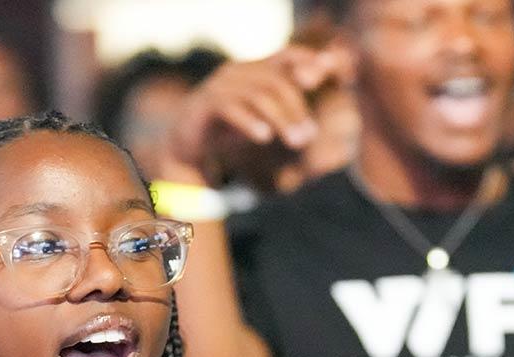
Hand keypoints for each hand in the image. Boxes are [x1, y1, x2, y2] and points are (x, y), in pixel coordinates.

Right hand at [166, 45, 351, 176]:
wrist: (184, 144)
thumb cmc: (227, 128)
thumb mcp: (260, 117)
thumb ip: (287, 106)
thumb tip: (319, 108)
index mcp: (251, 70)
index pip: (285, 55)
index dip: (307, 60)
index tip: (329, 74)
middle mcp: (236, 72)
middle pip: (275, 83)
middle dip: (297, 109)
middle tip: (309, 138)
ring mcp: (219, 86)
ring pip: (258, 96)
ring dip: (282, 120)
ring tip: (297, 142)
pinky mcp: (205, 105)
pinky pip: (231, 109)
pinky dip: (250, 122)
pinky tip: (265, 138)